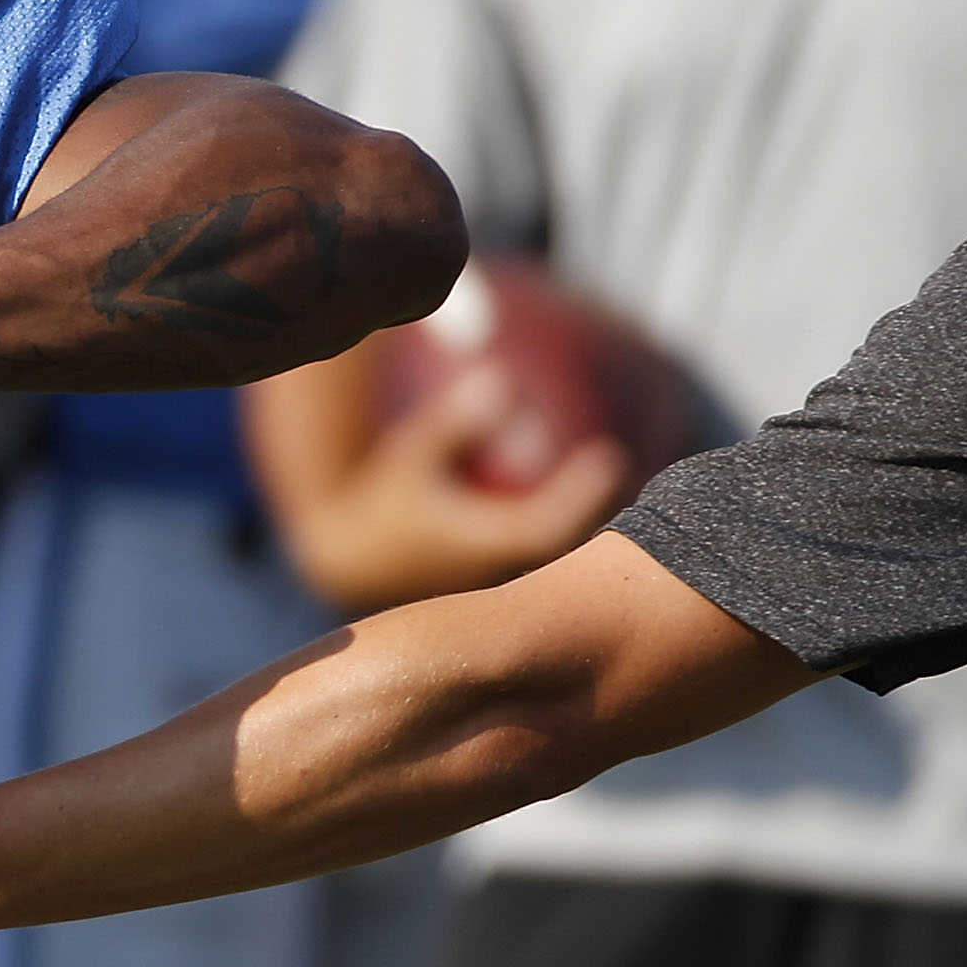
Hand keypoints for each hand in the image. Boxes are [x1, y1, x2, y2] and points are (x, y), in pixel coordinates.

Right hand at [263, 357, 630, 613]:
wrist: (348, 561)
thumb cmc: (381, 503)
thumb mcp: (412, 454)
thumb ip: (456, 422)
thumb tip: (500, 379)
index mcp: (484, 544)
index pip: (551, 523)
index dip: (585, 491)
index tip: (611, 454)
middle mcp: (500, 571)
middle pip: (571, 547)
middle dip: (598, 507)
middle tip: (618, 464)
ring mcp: (499, 584)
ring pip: (557, 557)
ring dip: (582, 522)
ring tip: (604, 482)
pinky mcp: (494, 587)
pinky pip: (540, 560)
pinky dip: (558, 532)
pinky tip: (567, 507)